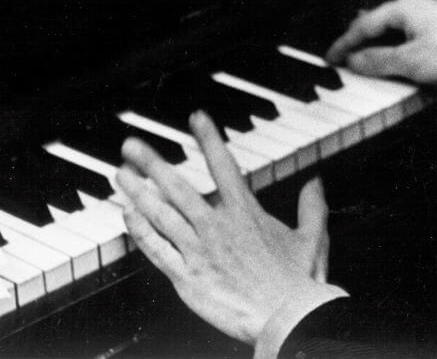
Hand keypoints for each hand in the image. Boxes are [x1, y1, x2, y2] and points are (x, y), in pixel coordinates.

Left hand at [115, 111, 338, 344]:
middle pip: (178, 187)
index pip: (223, 166)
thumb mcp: (313, 237)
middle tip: (131, 144)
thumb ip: (312, 207)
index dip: (209, 139)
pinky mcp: (187, 277)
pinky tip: (128, 215)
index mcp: (246, 213)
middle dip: (152, 163)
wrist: (288, 319)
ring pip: (160, 215)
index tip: (196, 117)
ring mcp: (199, 251)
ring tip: (121, 174)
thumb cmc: (301, 282)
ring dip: (138, 192)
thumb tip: (315, 183)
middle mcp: (217, 226)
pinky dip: (141, 231)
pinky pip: (157, 250)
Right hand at [326, 0, 436, 84]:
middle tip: (341, 58)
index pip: (364, 25)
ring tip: (364, 62)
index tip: (330, 59)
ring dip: (378, 48)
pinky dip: (396, 50)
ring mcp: (431, 18)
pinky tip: (395, 62)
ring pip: (394, 32)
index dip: (344, 44)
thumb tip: (354, 62)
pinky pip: (410, 38)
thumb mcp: (409, 62)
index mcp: (404, 7)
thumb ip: (377, 61)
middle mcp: (417, 7)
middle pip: (378, 25)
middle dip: (359, 42)